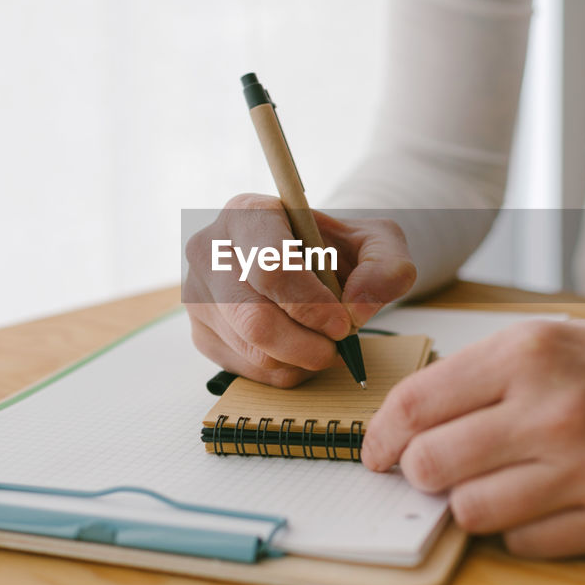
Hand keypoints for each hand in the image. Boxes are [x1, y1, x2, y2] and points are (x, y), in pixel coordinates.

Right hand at [184, 193, 416, 386]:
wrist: (309, 264)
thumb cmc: (338, 249)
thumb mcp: (376, 242)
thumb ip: (386, 266)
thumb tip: (358, 308)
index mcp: (247, 213)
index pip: (270, 268)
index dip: (311, 304)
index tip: (342, 321)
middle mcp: (209, 250)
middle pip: (254, 319)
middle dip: (308, 344)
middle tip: (338, 344)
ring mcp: (199, 295)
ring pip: (254, 351)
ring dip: (303, 359)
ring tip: (324, 339)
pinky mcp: (202, 334)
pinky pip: (249, 370)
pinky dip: (288, 371)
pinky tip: (300, 347)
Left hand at [361, 314, 584, 556]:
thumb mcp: (560, 336)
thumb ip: (486, 373)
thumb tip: (412, 423)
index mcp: (532, 353)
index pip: (416, 404)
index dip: (383, 435)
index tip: (379, 452)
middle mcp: (555, 410)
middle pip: (432, 466)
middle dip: (420, 473)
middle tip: (433, 471)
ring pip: (472, 513)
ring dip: (470, 503)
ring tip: (495, 484)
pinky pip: (527, 544)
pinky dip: (522, 529)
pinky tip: (544, 501)